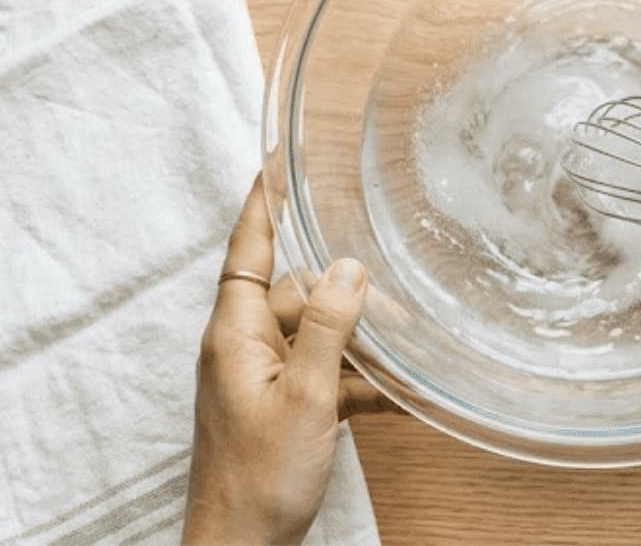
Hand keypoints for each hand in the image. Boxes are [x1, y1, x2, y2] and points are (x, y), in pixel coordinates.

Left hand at [183, 180, 395, 545]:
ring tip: (406, 355)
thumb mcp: (306, 395)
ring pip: (318, 337)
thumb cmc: (257, 481)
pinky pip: (324, 378)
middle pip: (296, 291)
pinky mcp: (281, 410)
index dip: (264, 201)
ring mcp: (261, 380)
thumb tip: (347, 266)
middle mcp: (243, 348)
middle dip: (345, 293)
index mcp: (234, 332)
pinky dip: (358, 384)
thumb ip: (328, 325)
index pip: (247, 246)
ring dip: (359, 345)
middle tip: (396, 295)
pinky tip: (400, 396)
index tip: (278, 160)